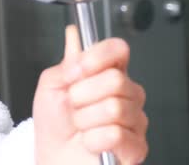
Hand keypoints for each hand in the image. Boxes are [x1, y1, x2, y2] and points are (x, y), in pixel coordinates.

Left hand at [32, 25, 148, 163]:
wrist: (54, 156)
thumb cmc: (55, 123)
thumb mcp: (51, 86)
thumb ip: (67, 62)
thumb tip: (74, 35)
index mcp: (107, 73)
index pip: (118, 49)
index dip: (97, 57)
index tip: (76, 70)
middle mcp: (126, 93)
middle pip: (115, 80)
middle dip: (82, 95)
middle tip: (74, 106)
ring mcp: (135, 120)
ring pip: (114, 108)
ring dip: (85, 119)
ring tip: (81, 125)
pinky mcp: (136, 146)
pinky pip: (116, 134)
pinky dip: (93, 139)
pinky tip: (90, 141)